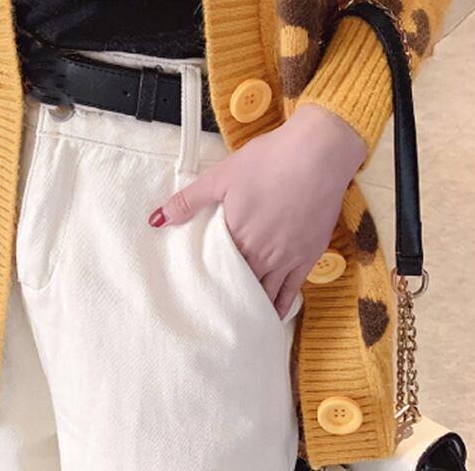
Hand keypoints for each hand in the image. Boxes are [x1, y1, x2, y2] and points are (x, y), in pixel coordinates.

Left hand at [147, 102, 366, 320]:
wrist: (318, 156)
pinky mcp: (308, 257)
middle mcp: (261, 254)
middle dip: (224, 295)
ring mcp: (286, 258)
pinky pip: (291, 292)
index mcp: (236, 235)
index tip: (192, 291)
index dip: (204, 279)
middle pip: (238, 283)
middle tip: (210, 309)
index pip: (214, 267)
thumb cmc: (268, 161)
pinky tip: (270, 314)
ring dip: (249, 304)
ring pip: (263, 292)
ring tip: (235, 317)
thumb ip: (189, 200)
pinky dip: (278, 305)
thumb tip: (156, 219)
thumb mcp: (222, 176)